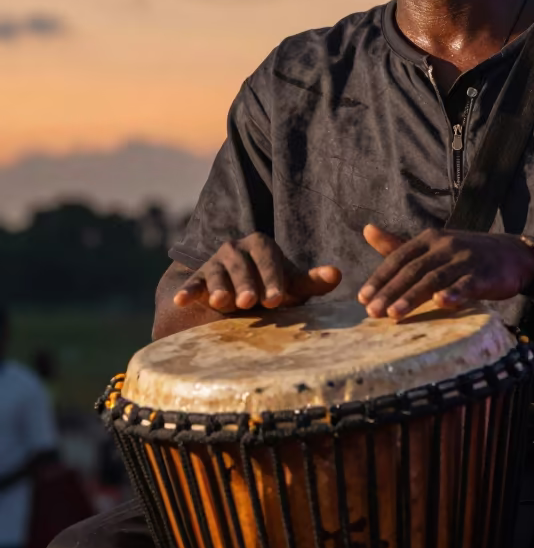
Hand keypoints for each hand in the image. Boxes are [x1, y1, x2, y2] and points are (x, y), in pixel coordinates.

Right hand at [173, 233, 341, 312]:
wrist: (241, 291)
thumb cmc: (272, 287)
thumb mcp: (292, 285)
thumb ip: (312, 281)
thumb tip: (337, 274)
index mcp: (261, 244)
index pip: (268, 259)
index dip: (273, 278)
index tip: (277, 299)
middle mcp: (236, 248)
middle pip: (241, 265)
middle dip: (245, 284)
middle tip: (249, 302)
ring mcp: (215, 262)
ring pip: (216, 273)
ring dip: (218, 287)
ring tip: (221, 302)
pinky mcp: (199, 278)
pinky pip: (193, 283)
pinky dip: (188, 291)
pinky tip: (182, 300)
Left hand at [357, 223, 533, 319]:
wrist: (513, 255)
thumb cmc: (465, 255)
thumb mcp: (433, 246)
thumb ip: (399, 244)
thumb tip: (367, 229)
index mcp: (429, 239)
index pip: (398, 258)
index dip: (380, 278)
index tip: (362, 299)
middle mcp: (445, 245)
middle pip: (413, 269)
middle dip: (391, 291)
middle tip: (372, 312)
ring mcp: (465, 259)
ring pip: (435, 278)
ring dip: (413, 296)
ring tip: (395, 314)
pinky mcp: (484, 274)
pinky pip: (467, 284)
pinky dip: (454, 293)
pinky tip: (441, 303)